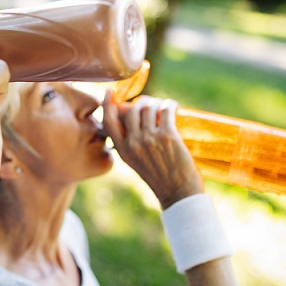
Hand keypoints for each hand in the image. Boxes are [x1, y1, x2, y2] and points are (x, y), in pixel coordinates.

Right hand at [102, 91, 202, 208]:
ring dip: (157, 103)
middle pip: (132, 110)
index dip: (108, 104)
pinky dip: (169, 104)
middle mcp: (133, 143)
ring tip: (163, 107)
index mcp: (122, 150)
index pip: (108, 121)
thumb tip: (132, 121)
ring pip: (149, 108)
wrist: (178, 192)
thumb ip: (129, 144)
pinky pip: (166, 110)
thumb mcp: (135, 162)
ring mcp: (150, 138)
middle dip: (142, 103)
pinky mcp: (168, 136)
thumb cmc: (159, 178)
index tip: (110, 93)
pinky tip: (172, 106)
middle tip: (150, 105)